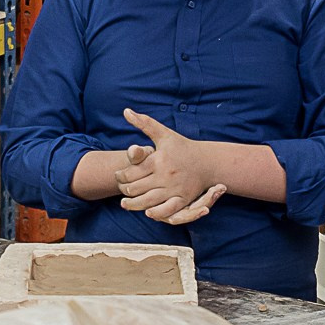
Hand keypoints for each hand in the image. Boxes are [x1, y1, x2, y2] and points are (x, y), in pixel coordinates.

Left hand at [114, 109, 227, 224]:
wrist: (206, 161)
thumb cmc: (181, 147)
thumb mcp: (163, 133)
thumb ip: (144, 123)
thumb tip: (126, 111)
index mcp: (158, 160)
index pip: (130, 173)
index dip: (120, 176)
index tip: (118, 176)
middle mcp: (165, 175)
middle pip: (136, 189)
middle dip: (124, 190)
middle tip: (120, 189)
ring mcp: (174, 189)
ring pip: (147, 201)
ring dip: (133, 205)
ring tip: (125, 203)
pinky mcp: (182, 199)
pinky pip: (166, 210)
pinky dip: (154, 213)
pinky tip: (146, 211)